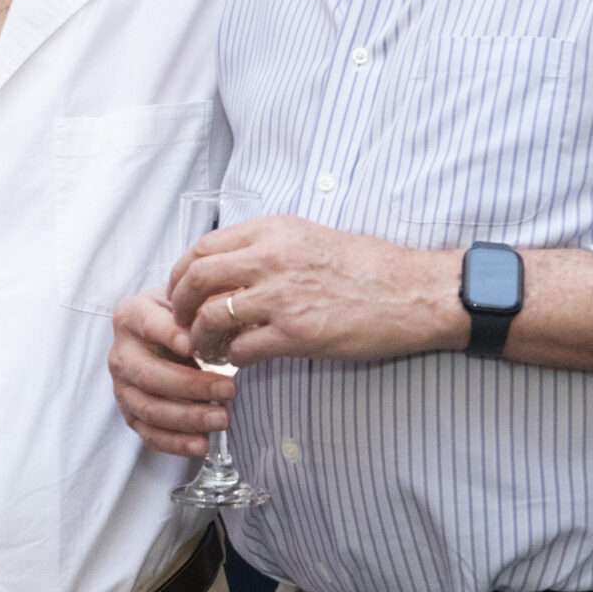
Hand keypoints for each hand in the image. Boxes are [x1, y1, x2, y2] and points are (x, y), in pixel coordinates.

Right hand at [110, 289, 232, 459]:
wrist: (166, 332)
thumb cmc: (183, 314)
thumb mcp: (189, 300)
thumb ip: (202, 304)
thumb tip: (223, 315)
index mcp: (131, 316)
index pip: (148, 325)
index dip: (169, 335)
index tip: (194, 345)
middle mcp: (121, 352)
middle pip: (149, 374)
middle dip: (191, 386)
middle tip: (229, 389)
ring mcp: (122, 386)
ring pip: (149, 408)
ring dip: (187, 418)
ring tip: (223, 419)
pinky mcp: (130, 413)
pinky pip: (148, 434)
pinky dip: (175, 443)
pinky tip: (202, 444)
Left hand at [168, 216, 460, 367]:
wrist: (412, 293)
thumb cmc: (369, 267)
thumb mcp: (312, 237)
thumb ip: (270, 247)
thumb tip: (232, 266)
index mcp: (274, 231)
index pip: (204, 247)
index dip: (181, 273)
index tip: (180, 291)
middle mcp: (272, 258)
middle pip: (197, 278)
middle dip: (180, 305)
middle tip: (182, 322)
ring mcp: (282, 296)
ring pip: (211, 317)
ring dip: (201, 338)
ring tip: (208, 348)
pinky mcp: (296, 333)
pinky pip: (242, 349)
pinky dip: (233, 358)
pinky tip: (239, 360)